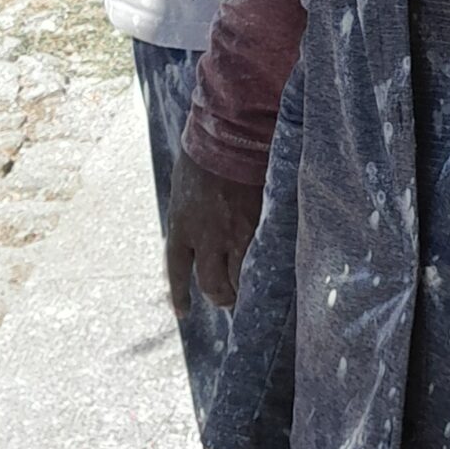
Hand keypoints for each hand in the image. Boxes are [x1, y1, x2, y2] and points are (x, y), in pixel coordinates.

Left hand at [166, 147, 263, 314]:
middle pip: (210, 283)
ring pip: (236, 280)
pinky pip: (260, 260)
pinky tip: (272, 277)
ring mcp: (232, 234)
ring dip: (241, 290)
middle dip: (219, 297)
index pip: (177, 271)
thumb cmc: (202, 154)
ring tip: (250, 294)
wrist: (227, 136)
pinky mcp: (257, 226)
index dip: (180, 295)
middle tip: (227, 301)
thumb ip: (190, 214)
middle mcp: (204, 237)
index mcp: (181, 226)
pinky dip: (264, 271)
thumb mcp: (185, 189)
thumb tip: (197, 229)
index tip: (183, 312)